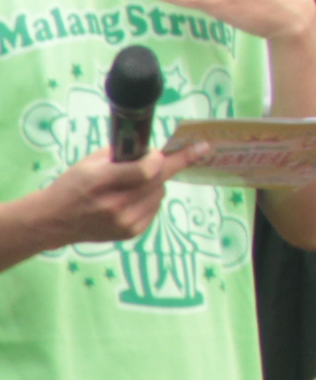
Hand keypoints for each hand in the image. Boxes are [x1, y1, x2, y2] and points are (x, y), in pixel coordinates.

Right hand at [20, 146, 194, 249]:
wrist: (53, 221)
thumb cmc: (72, 185)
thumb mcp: (91, 162)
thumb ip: (123, 154)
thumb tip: (156, 150)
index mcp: (102, 182)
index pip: (150, 170)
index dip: (171, 157)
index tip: (197, 146)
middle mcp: (116, 205)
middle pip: (159, 181)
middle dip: (163, 167)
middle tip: (158, 160)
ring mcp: (124, 222)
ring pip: (160, 194)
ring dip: (155, 184)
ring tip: (134, 184)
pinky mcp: (131, 233)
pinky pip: (155, 207)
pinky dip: (150, 198)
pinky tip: (133, 198)